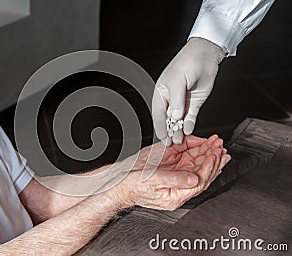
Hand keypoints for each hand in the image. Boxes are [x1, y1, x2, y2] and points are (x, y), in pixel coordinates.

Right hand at [112, 135, 229, 210]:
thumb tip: (194, 179)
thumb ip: (175, 179)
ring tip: (216, 144)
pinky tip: (204, 146)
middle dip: (213, 159)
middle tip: (220, 146)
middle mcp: (179, 187)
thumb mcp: (152, 181)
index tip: (214, 154)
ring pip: (198, 166)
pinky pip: (189, 161)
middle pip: (202, 174)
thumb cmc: (131, 185)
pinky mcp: (172, 169)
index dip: (208, 167)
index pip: (199, 182)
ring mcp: (176, 177)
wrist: (119, 182)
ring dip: (208, 154)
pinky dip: (198, 153)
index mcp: (175, 196)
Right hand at [152, 38, 224, 144]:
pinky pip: (191, 116)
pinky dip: (190, 124)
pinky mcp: (194, 103)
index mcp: (161, 93)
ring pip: (179, 120)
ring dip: (179, 130)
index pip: (158, 114)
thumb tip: (174, 118)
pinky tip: (189, 130)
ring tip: (180, 140)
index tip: (162, 138)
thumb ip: (176, 101)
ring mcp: (183, 102)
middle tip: (171, 144)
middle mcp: (171, 100)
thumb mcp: (178, 82)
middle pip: (168, 119)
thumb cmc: (186, 63)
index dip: (160, 127)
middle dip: (169, 132)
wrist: (205, 56)